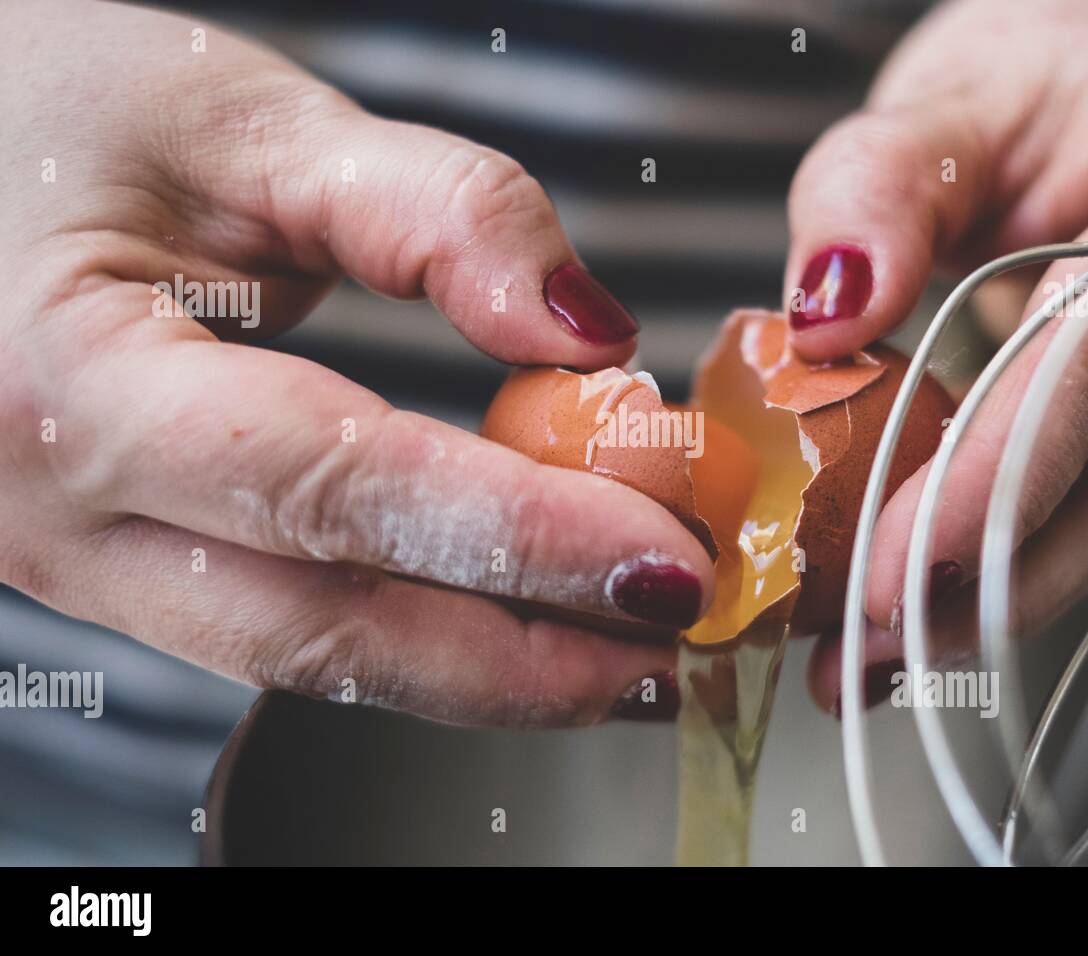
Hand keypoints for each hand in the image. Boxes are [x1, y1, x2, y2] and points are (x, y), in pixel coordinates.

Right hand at [0, 0, 713, 726]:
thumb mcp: (242, 118)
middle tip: (666, 647)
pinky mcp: (115, 562)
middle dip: (517, 661)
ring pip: (303, 656)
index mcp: (67, 381)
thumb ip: (437, 212)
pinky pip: (278, 624)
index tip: (659, 562)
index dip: (515, 535)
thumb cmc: (43, 107)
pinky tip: (503, 622)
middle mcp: (55, 510)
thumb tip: (588, 335)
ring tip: (616, 661)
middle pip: (322, 630)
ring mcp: (76, 556)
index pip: (335, 485)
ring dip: (477, 672)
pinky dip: (410, 635)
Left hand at [790, 0, 1087, 709]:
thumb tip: (829, 310)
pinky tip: (912, 618)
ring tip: (869, 661)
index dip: (1004, 470)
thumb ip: (882, 185)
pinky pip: (1085, 509)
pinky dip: (993, 568)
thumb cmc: (1045, 75)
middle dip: (986, 577)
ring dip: (985, 602)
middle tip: (866, 646)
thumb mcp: (952, 93)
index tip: (903, 553)